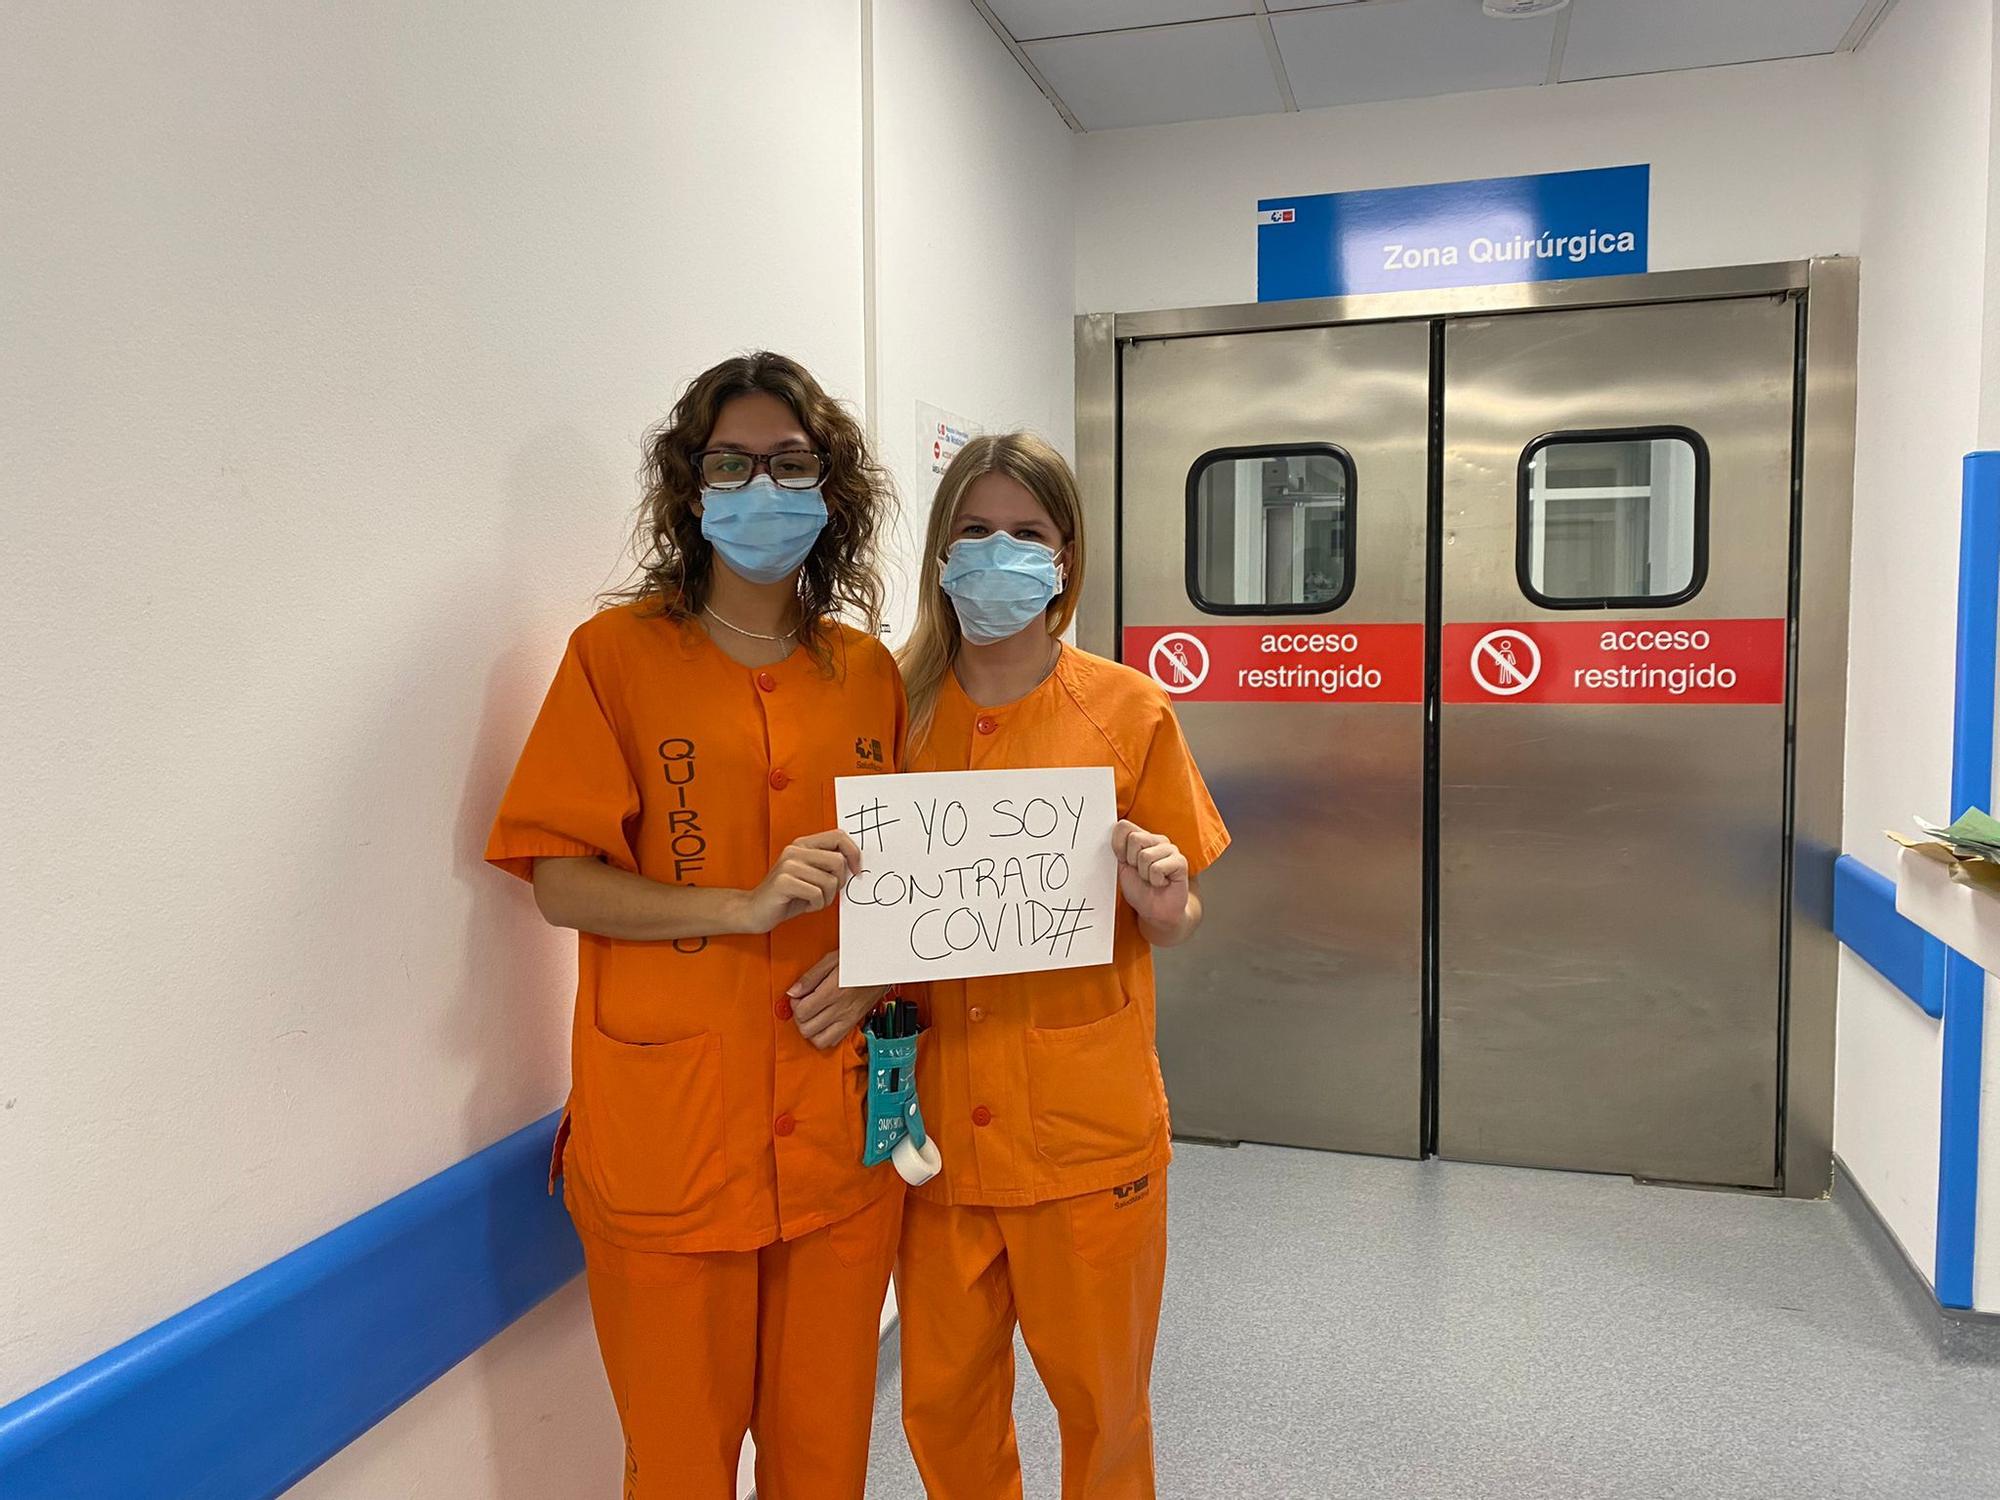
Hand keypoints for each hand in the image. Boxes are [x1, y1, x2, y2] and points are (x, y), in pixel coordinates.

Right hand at [741, 830, 860, 934]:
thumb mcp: (811, 875)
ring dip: (826, 898)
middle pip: (838, 860)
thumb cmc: (787, 895)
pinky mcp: (783, 881)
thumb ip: (828, 865)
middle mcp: (795, 850)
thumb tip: (856, 864)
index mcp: (803, 844)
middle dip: (839, 882)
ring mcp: (788, 865)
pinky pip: (817, 894)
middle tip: (827, 892)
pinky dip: (816, 905)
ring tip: (812, 900)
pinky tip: (804, 904)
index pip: (839, 836)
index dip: (854, 853)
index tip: (856, 871)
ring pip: (830, 881)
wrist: (754, 910)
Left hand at [788, 950, 885, 1049]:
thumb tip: (793, 992)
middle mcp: (840, 1009)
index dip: (795, 1005)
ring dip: (811, 1030)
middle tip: (804, 1006)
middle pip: (807, 1029)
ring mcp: (848, 1018)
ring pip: (819, 1040)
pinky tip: (823, 1023)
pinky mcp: (853, 1023)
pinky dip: (824, 1036)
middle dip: (800, 1018)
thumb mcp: (831, 961)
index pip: (802, 1012)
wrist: (882, 967)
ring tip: (812, 1016)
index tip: (798, 997)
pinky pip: (833, 1041)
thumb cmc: (859, 961)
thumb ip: (810, 977)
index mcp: (833, 992)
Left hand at [1112, 819, 1189, 931]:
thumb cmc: (1140, 890)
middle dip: (1132, 862)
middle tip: (1141, 873)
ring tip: (1151, 879)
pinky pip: (1157, 868)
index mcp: (1143, 838)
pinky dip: (1155, 881)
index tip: (1124, 862)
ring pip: (1145, 856)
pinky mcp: (1180, 862)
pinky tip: (1161, 883)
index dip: (1118, 846)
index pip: (1123, 827)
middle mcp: (1158, 840)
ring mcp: (1171, 849)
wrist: (1156, 911)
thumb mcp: (1122, 867)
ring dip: (1144, 874)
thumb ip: (1118, 848)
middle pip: (1134, 839)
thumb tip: (1115, 829)